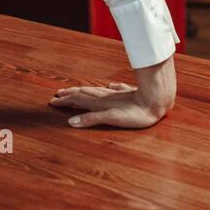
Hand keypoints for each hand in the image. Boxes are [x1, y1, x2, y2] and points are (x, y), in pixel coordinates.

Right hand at [49, 56, 175, 128]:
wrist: (157, 100)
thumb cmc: (137, 113)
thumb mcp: (112, 119)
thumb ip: (92, 120)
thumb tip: (71, 122)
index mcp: (100, 103)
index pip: (77, 100)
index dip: (65, 101)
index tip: (52, 101)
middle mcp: (106, 97)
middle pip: (83, 93)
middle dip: (69, 94)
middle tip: (58, 94)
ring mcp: (117, 94)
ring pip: (96, 90)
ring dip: (83, 90)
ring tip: (75, 89)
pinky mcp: (129, 94)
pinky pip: (115, 89)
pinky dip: (108, 88)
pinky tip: (109, 86)